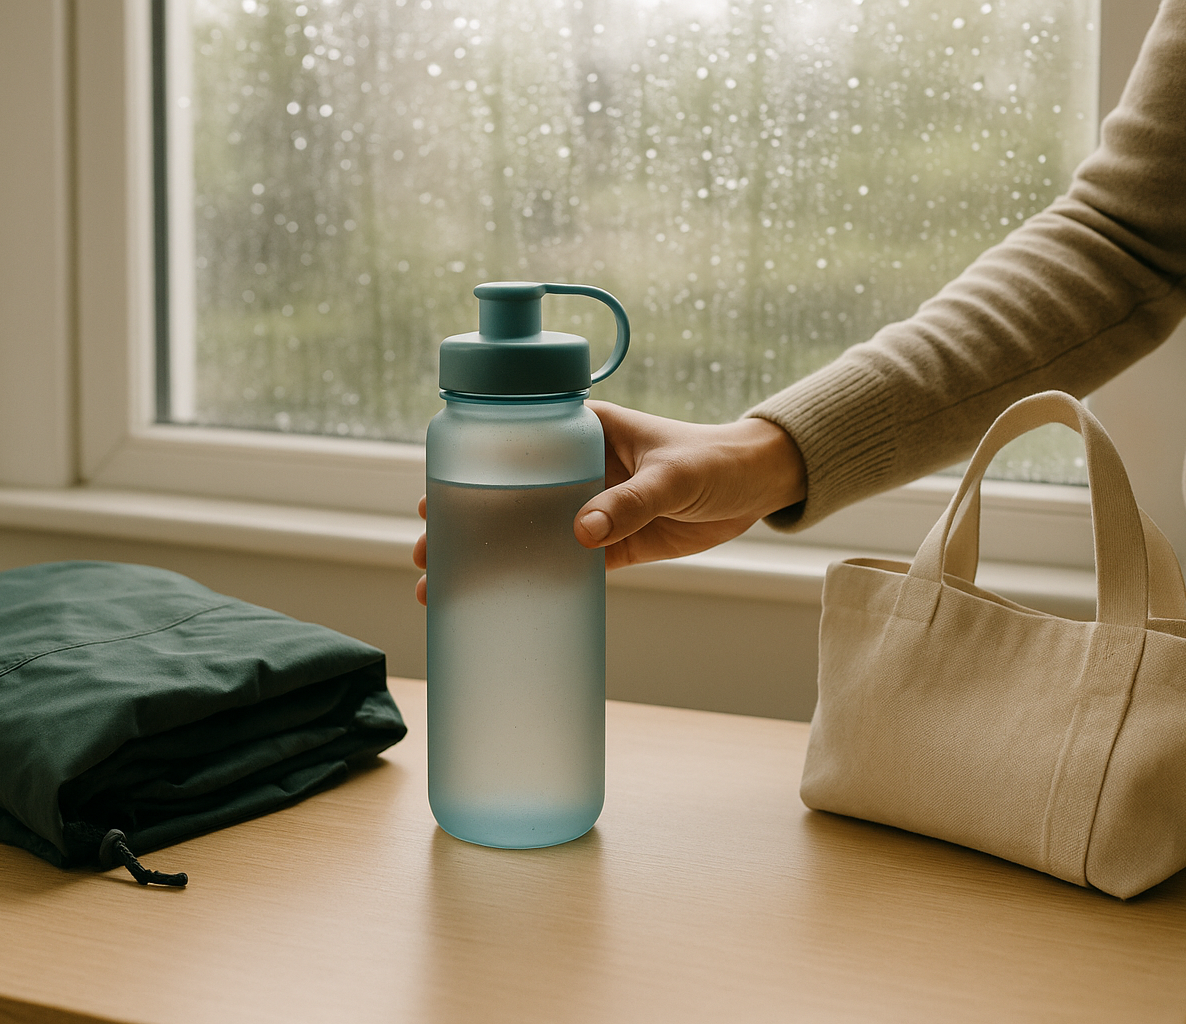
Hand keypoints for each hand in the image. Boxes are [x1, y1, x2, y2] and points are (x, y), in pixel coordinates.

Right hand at [411, 402, 805, 603]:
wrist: (758, 486)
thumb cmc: (715, 459)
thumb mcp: (672, 476)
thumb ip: (630, 503)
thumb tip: (582, 535)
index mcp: (582, 431)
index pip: (512, 447)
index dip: (470, 472)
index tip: (434, 497)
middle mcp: (577, 467)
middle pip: (508, 495)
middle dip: (466, 523)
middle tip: (427, 552)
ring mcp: (592, 506)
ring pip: (528, 532)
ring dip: (491, 556)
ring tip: (446, 584)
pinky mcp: (612, 542)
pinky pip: (566, 562)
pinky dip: (535, 579)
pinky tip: (503, 597)